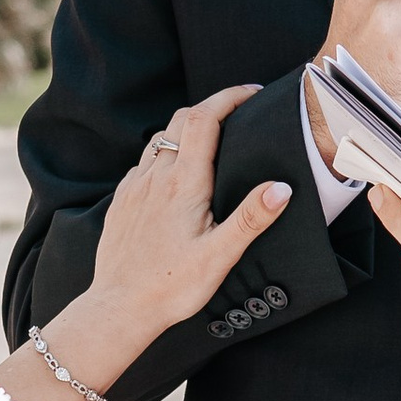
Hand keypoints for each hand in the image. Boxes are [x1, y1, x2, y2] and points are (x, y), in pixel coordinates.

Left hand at [73, 86, 290, 371]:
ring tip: (211, 139)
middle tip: (238, 111)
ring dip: (186, 129)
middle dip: (211, 106)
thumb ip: (251, 218)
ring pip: (160, 138)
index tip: (252, 92)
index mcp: (184, 183)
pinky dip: (165, 154)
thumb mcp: (219, 256)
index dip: (229, 97)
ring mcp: (134, 187)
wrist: (118, 308)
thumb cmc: (170, 287)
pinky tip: (175, 175)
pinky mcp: (122, 201)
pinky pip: (144, 163)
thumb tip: (281, 187)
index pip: (204, 118)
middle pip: (181, 119)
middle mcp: (155, 176)